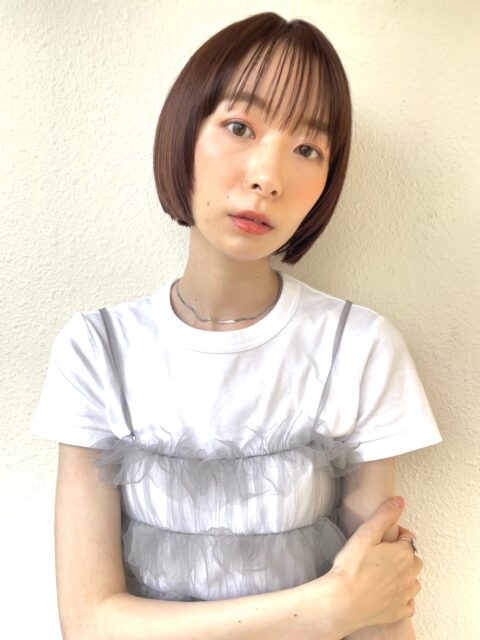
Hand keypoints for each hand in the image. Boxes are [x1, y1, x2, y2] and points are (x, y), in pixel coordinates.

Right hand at [295, 497, 421, 637]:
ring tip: (384, 573)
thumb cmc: (351, 568)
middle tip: (383, 555)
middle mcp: (410, 575)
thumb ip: (384, 515)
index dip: (396, 536)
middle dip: (403, 556)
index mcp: (403, 554)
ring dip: (405, 576)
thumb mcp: (365, 534)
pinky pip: (409, 603)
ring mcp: (406, 595)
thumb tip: (400, 501)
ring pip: (413, 581)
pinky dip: (402, 598)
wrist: (342, 602)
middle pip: (414, 560)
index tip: (383, 538)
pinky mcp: (400, 612)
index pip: (408, 538)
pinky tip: (388, 593)